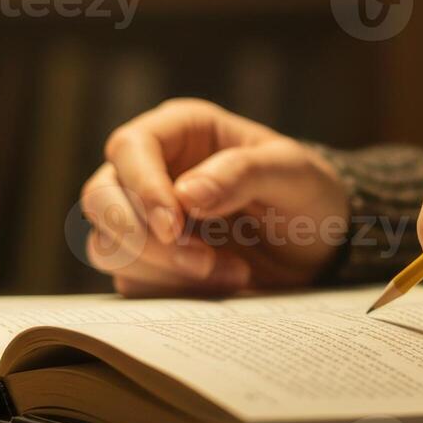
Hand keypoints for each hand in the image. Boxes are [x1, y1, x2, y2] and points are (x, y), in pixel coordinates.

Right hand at [79, 99, 348, 296]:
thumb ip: (243, 173)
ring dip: (163, 270)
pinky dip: (174, 291)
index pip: (129, 147)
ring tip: (229, 272)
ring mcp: (144, 219)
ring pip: (108, 246)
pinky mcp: (150, 263)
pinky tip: (225, 282)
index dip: (142, 187)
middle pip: (101, 199)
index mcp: (181, 130)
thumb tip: (186, 194)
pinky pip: (132, 282)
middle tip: (202, 260)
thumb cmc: (307, 193)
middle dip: (144, 238)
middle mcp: (152, 170)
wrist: (321, 246)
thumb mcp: (293, 172)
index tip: (174, 226)